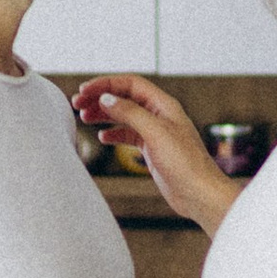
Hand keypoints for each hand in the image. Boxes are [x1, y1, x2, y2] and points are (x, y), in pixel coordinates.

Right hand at [75, 74, 232, 233]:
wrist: (199, 194)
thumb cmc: (186, 164)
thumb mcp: (155, 133)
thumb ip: (130, 113)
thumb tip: (107, 98)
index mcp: (163, 105)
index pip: (130, 84)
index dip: (106, 84)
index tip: (85, 90)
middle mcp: (160, 115)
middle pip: (125, 98)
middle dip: (100, 98)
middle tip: (77, 103)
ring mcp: (156, 133)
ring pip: (124, 116)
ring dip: (104, 114)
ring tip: (84, 117)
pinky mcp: (153, 150)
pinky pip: (129, 135)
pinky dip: (114, 133)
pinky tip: (103, 137)